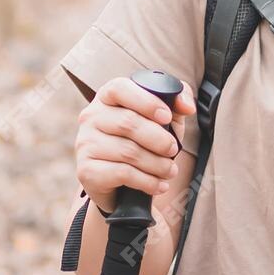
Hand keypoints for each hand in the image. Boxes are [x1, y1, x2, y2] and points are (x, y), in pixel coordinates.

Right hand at [75, 74, 193, 213]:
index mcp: (107, 97)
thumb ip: (176, 102)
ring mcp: (85, 143)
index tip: (166, 117)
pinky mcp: (86, 170)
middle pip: (127, 123)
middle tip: (174, 150)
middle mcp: (91, 116)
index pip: (120, 89)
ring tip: (170, 171)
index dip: (146, 101)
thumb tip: (187, 106)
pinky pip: (122, 173)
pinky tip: (159, 185)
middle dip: (158, 139)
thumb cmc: (143, 142)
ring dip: (157, 164)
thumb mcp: (163, 119)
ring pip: (127, 151)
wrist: (121, 184)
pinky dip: (147, 181)